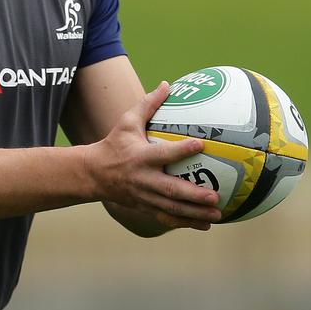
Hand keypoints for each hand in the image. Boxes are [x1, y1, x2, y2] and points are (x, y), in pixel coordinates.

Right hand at [85, 81, 220, 230]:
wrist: (93, 174)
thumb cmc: (114, 145)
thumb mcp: (126, 122)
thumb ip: (147, 104)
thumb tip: (167, 84)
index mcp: (140, 157)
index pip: (163, 154)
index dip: (181, 150)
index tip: (200, 145)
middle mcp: (143, 179)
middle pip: (170, 190)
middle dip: (192, 195)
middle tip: (215, 196)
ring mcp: (144, 196)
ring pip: (171, 208)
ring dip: (194, 213)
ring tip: (217, 215)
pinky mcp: (145, 207)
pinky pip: (167, 217)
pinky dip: (185, 223)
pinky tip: (205, 225)